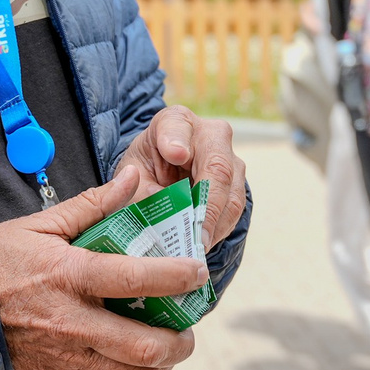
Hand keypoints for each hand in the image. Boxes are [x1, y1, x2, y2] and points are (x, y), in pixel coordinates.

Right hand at [0, 166, 205, 369]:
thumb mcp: (43, 224)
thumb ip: (93, 204)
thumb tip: (133, 178)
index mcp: (69, 275)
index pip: (133, 279)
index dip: (174, 277)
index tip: (198, 271)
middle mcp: (73, 320)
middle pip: (142, 344)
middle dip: (179, 340)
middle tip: (191, 324)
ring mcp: (68, 351)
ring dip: (162, 363)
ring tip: (174, 345)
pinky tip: (141, 358)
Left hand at [115, 103, 249, 247]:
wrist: (162, 171)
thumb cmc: (144, 171)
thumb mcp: (131, 178)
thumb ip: (140, 192)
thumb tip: (161, 215)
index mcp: (175, 122)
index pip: (178, 128)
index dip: (178, 141)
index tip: (176, 154)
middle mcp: (209, 134)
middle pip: (218, 167)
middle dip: (208, 205)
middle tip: (196, 235)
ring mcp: (230, 158)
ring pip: (232, 193)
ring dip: (215, 224)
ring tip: (197, 248)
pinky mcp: (238, 183)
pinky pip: (234, 210)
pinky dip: (218, 229)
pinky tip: (201, 244)